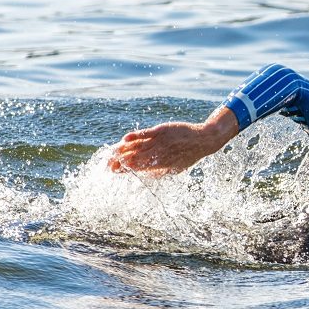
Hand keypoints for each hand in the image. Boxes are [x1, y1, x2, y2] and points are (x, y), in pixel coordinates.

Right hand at [108, 107, 238, 175]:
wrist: (204, 140)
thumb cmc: (188, 155)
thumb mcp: (174, 169)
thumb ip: (157, 173)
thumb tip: (142, 178)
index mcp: (159, 165)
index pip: (136, 168)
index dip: (123, 169)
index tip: (111, 171)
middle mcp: (158, 154)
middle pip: (133, 158)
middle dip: (118, 161)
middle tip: (105, 163)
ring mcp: (159, 142)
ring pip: (137, 147)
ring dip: (122, 150)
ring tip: (110, 152)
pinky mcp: (162, 130)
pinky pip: (146, 134)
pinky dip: (135, 136)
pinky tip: (125, 139)